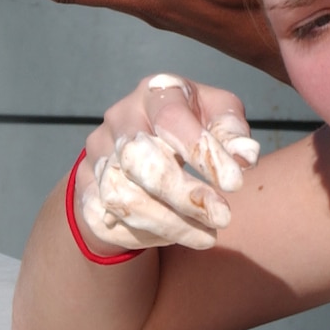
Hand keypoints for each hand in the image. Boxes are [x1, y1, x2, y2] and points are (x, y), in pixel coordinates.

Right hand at [75, 74, 260, 253]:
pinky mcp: (85, 185)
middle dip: (183, 195)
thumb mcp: (218, 114)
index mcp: (154, 92)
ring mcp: (97, 152)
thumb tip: (245, 157)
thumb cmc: (193, 123)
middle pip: (139, 159)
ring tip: (206, 236)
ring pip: (121, 195)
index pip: (171, 120)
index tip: (236, 184)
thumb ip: (231, 131)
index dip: (203, 153)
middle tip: (222, 218)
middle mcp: (119, 117)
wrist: (143, 142)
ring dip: (167, 223)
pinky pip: (104, 218)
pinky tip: (173, 238)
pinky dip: (141, 235)